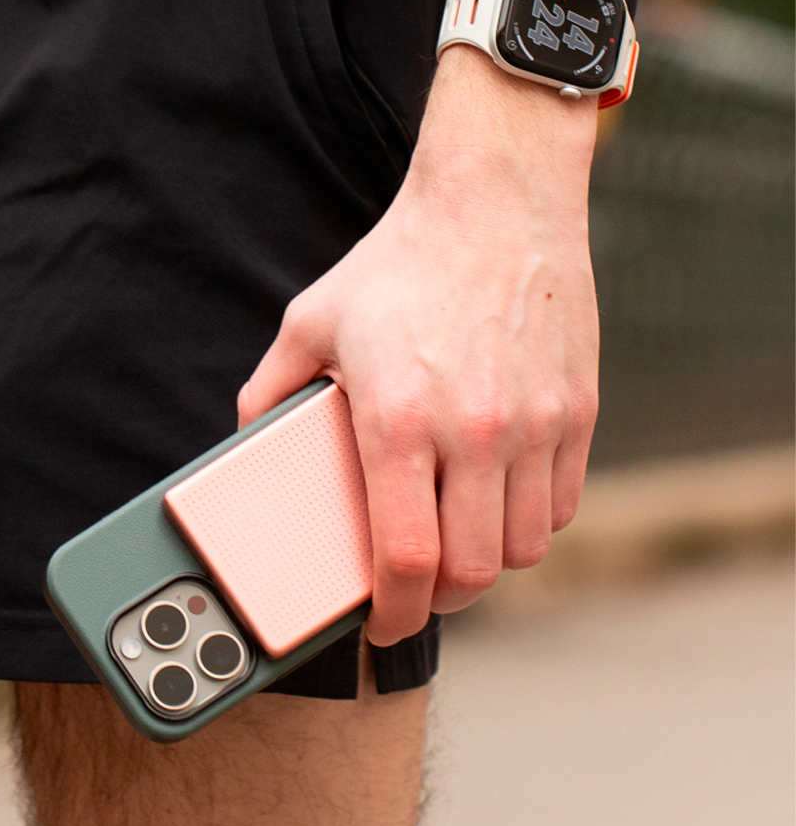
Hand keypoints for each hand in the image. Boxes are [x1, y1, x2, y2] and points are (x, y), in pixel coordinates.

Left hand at [238, 0, 600, 646]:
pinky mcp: (578, 410)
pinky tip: (501, 500)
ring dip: (487, 562)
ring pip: (523, 548)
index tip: (381, 624)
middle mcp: (476, 431)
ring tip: (458, 540)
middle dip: (440, 599)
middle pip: (472, 572)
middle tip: (418, 587)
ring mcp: (536, 424)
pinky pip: (562, 504)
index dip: (392, 613)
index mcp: (400, 420)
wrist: (495, 201)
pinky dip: (531, 522)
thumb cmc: (399, 262)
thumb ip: (269, 389)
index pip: (405, 560)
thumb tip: (248, 439)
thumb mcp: (311, 320)